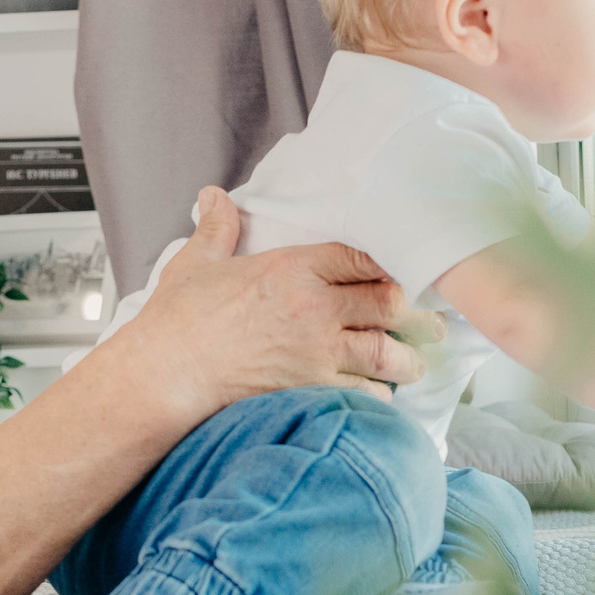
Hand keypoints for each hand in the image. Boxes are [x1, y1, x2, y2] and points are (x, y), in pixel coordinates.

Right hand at [117, 188, 440, 418]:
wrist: (164, 377)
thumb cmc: (176, 324)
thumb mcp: (195, 265)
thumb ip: (216, 229)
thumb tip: (212, 197)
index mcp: (292, 269)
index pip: (360, 257)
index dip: (387, 264)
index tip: (400, 272)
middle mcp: (314, 309)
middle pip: (388, 303)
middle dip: (413, 314)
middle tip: (429, 322)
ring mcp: (317, 353)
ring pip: (386, 352)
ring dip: (406, 360)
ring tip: (416, 365)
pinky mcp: (312, 391)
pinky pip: (365, 393)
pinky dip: (379, 396)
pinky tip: (383, 397)